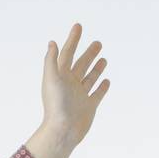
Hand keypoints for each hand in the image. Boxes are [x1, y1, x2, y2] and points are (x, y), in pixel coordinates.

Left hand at [41, 22, 110, 146]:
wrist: (63, 131)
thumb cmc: (56, 105)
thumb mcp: (52, 79)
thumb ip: (51, 61)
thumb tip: (52, 42)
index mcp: (60, 77)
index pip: (67, 54)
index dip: (72, 40)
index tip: (78, 26)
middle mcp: (70, 85)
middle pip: (80, 65)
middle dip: (89, 53)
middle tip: (98, 43)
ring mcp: (80, 96)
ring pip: (89, 78)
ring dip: (96, 68)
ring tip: (103, 59)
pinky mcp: (88, 107)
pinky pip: (97, 94)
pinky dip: (102, 87)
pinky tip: (106, 81)